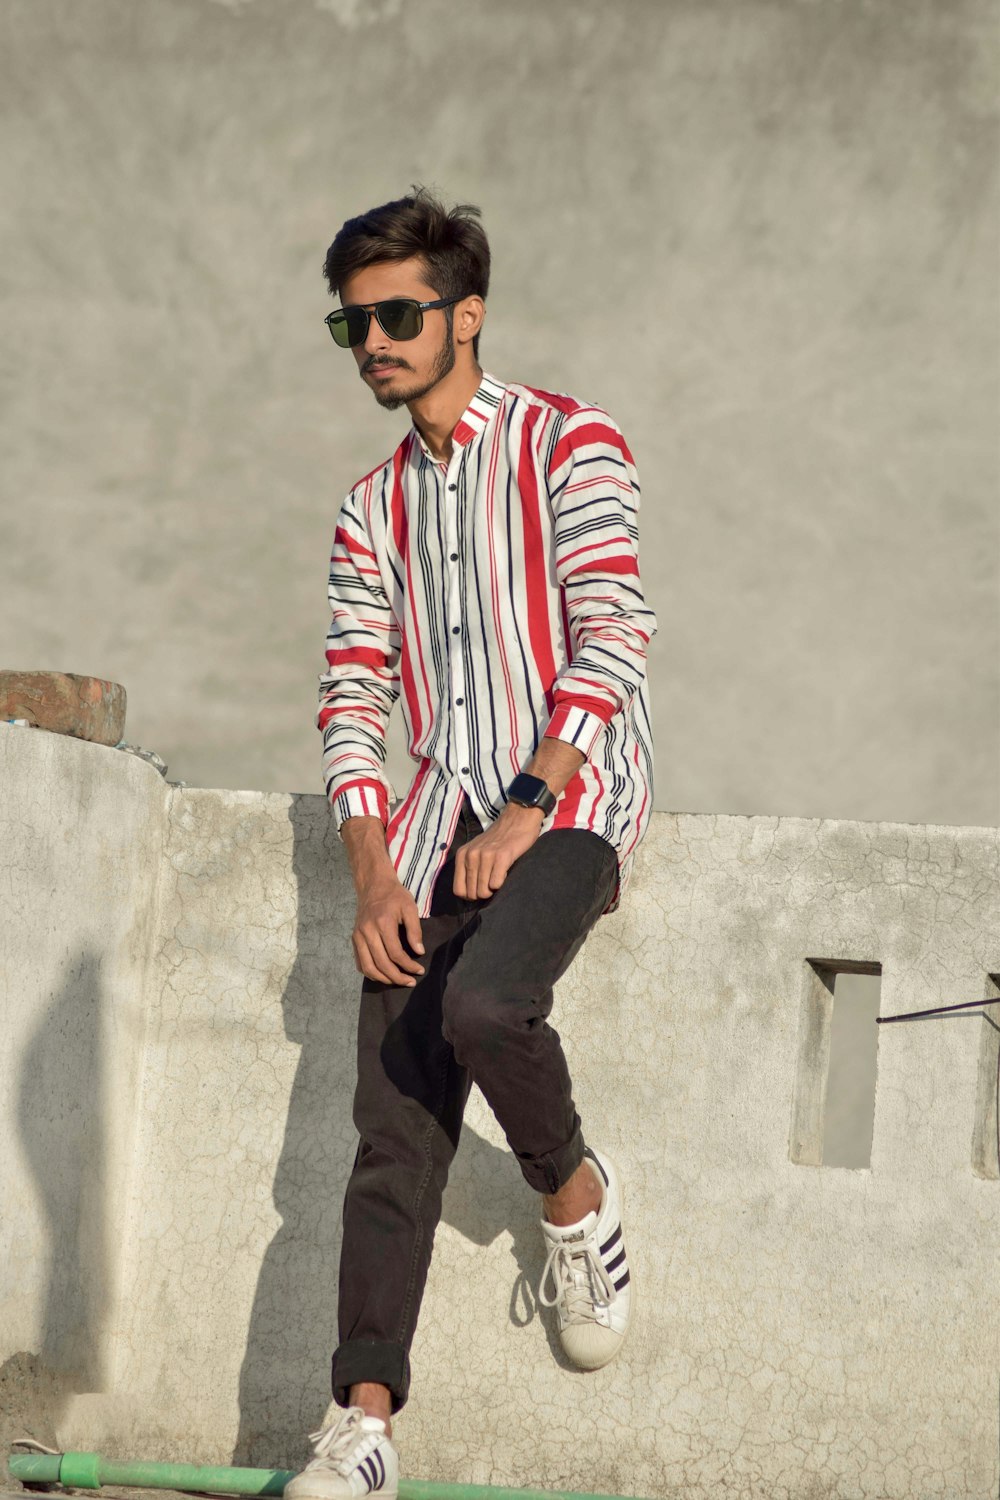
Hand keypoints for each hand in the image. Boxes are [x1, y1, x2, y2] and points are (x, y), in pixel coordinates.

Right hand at [352, 872, 425, 987]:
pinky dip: (370, 973)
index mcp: (382, 923)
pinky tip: (383, 975)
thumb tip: (419, 952)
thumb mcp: (410, 908)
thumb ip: (415, 930)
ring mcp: (358, 936)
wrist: (373, 885)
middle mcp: (367, 932)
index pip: (395, 953)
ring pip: (367, 967)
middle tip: (410, 982)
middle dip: (397, 977)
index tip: (419, 971)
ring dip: (383, 979)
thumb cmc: (394, 896)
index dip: (408, 966)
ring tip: (397, 981)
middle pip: (381, 964)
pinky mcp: (354, 939)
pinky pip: (360, 963)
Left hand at [453, 803, 543, 899]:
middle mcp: (471, 855)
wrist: (518, 818)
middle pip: (472, 893)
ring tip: (500, 876)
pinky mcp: (501, 857)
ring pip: (484, 891)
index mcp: (462, 855)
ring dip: (494, 890)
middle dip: (483, 894)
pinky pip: (496, 884)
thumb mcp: (477, 849)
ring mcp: (485, 856)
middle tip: (493, 882)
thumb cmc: (499, 838)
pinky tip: (505, 872)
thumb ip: (470, 866)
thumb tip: (468, 895)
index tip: (481, 888)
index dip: (470, 895)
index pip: (458, 890)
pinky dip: (502, 883)